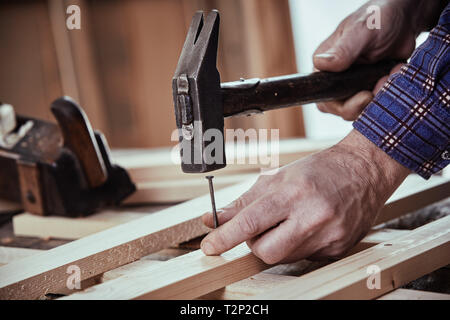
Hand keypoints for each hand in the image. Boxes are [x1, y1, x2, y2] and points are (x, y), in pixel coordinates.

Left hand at [200, 130, 409, 263]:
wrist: (365, 170)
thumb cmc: (320, 170)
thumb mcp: (278, 177)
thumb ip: (243, 202)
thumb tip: (212, 219)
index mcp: (294, 193)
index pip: (251, 222)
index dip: (226, 237)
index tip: (210, 247)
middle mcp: (313, 217)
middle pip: (266, 251)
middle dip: (255, 244)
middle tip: (261, 227)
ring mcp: (329, 236)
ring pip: (285, 257)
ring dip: (277, 243)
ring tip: (289, 221)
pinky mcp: (338, 249)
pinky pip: (304, 257)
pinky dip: (296, 245)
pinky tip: (307, 227)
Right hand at [313, 0, 420, 119]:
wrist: (405, 19)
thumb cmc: (378, 19)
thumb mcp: (360, 32)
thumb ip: (342, 50)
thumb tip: (320, 64)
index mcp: (325, 68)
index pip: (324, 99)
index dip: (343, 105)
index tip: (364, 96)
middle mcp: (336, 80)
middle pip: (341, 109)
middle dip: (363, 105)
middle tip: (380, 88)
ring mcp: (354, 86)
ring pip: (360, 110)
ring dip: (378, 99)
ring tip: (390, 76)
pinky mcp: (370, 88)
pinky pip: (376, 104)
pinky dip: (388, 95)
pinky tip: (395, 75)